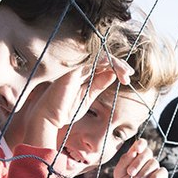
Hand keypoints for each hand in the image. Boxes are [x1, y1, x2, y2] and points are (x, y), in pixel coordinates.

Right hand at [6, 55, 130, 149]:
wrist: (48, 117)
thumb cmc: (65, 110)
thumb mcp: (87, 97)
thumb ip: (98, 85)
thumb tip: (112, 75)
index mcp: (84, 77)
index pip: (103, 67)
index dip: (116, 69)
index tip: (127, 78)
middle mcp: (81, 71)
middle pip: (103, 61)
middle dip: (119, 65)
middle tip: (129, 74)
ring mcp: (77, 70)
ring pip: (100, 60)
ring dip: (116, 64)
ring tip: (126, 74)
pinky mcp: (74, 72)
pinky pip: (93, 63)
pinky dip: (106, 64)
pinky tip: (115, 70)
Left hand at [113, 139, 167, 177]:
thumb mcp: (119, 173)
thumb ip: (125, 160)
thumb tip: (134, 150)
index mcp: (136, 157)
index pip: (141, 144)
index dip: (141, 144)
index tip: (136, 150)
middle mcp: (147, 161)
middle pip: (148, 152)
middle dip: (138, 162)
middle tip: (130, 173)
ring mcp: (155, 170)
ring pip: (153, 163)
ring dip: (143, 172)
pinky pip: (162, 172)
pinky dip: (153, 177)